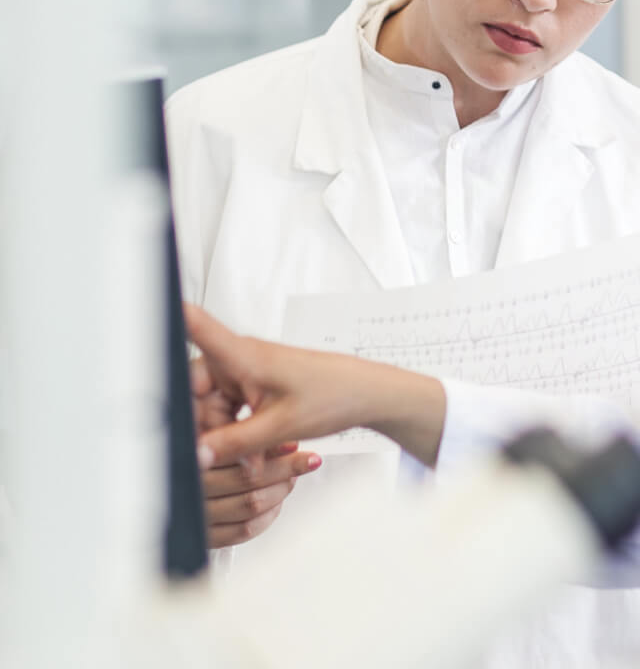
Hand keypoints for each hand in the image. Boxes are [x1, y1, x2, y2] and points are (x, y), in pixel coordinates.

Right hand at [186, 304, 447, 467]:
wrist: (367, 394)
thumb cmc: (334, 395)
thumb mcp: (280, 427)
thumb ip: (234, 443)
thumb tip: (196, 455)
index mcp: (243, 355)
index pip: (196, 329)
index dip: (168, 320)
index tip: (146, 309)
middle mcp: (240, 359)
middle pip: (194, 393)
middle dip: (207, 428)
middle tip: (230, 455)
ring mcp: (247, 373)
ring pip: (211, 408)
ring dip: (225, 436)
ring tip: (254, 456)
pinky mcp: (254, 386)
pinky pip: (228, 411)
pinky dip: (237, 432)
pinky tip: (256, 449)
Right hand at [201, 442, 320, 548]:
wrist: (164, 511)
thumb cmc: (202, 460)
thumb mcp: (215, 435)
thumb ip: (238, 438)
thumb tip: (280, 437)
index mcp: (191, 460)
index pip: (236, 454)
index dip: (270, 449)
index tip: (293, 444)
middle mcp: (192, 489)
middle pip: (248, 479)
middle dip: (284, 468)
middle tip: (306, 460)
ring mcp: (198, 515)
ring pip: (250, 504)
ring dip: (280, 490)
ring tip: (295, 477)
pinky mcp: (205, 537)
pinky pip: (243, 530)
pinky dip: (268, 515)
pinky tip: (278, 502)